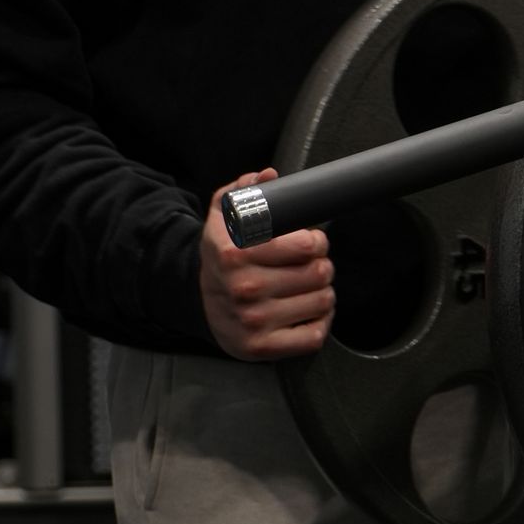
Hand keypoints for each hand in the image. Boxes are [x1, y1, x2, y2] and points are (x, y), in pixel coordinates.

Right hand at [199, 169, 334, 360]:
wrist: (200, 303)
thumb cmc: (222, 257)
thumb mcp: (223, 217)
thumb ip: (243, 190)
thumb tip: (268, 176)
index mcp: (234, 254)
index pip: (306, 245)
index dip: (316, 240)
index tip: (309, 241)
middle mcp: (243, 288)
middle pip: (320, 273)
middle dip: (321, 266)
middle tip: (309, 266)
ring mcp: (253, 321)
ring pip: (323, 301)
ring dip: (321, 293)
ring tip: (305, 288)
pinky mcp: (262, 347)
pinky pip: (315, 336)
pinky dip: (319, 323)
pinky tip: (305, 313)